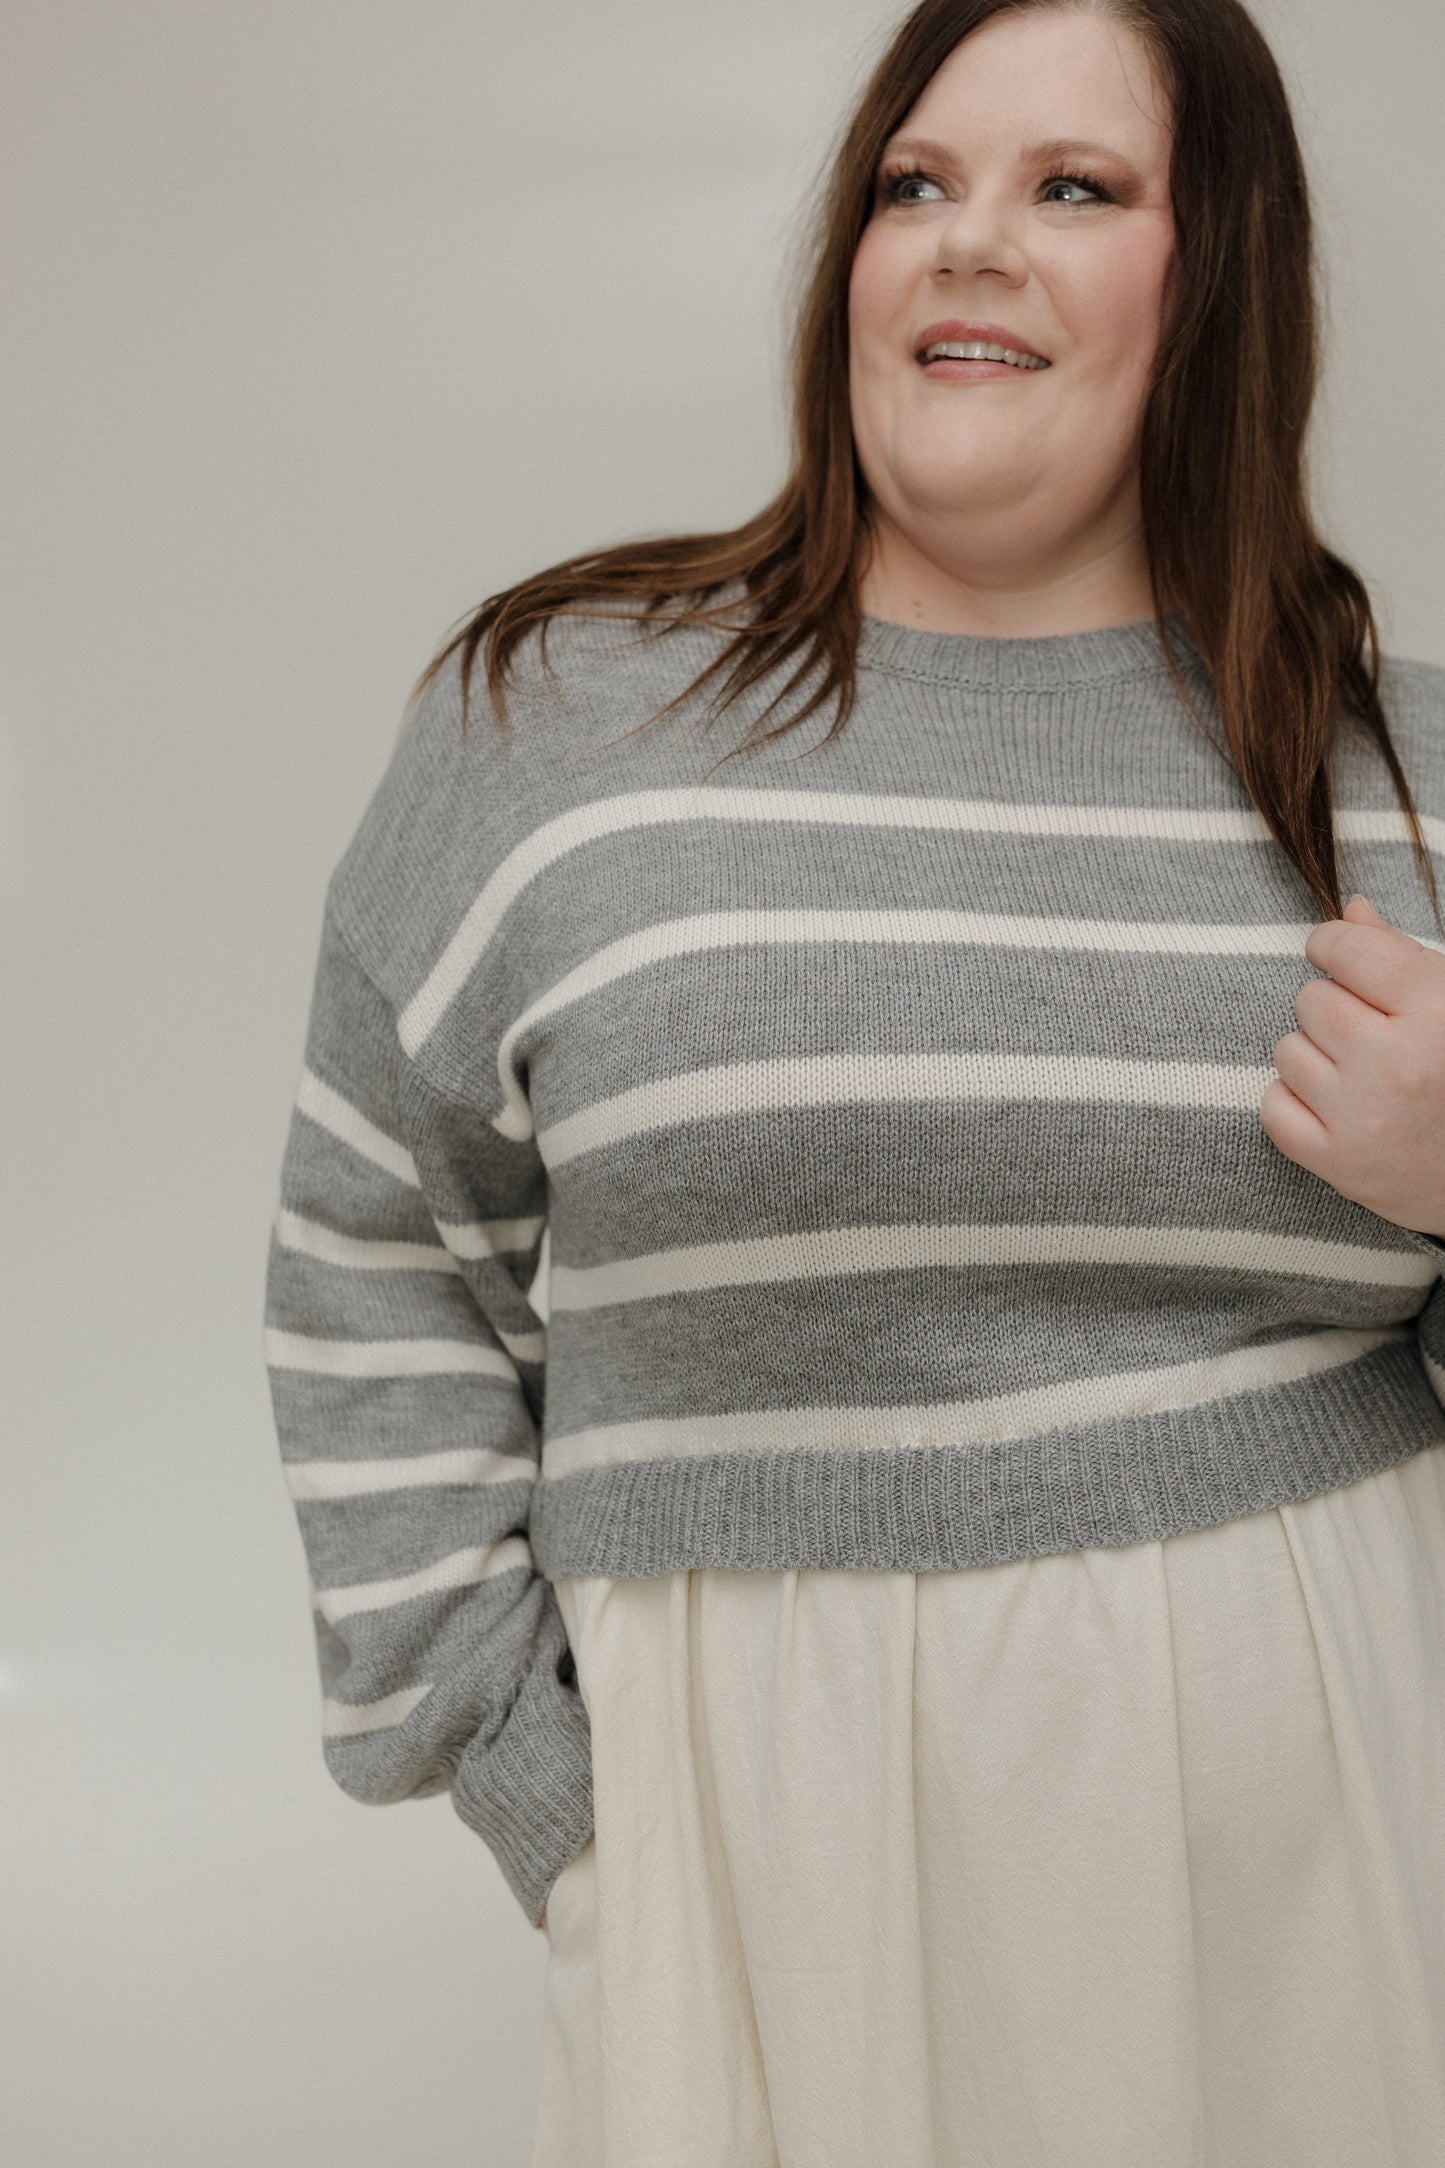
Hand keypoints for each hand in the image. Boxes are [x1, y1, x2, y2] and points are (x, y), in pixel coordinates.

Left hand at [1260, 894, 1444, 1238]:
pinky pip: (1272, 1106)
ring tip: (1361, 1076)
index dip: (1333, 945)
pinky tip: (1336, 1107)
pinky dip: (1294, 1102)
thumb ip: (1400, 954)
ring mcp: (1363, 1116)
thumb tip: (1350, 910)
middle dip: (1332, 1008)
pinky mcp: (1337, 1163)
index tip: (1338, 955)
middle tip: (1369, 1034)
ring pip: (1287, 1050)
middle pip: (1310, 1000)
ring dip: (1313, 1057)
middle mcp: (1398, 1063)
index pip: (1345, 948)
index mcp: (1436, 1011)